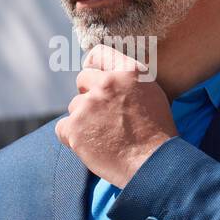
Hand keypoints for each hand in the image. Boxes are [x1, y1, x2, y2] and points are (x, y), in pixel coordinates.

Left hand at [56, 42, 175, 187]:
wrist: (154, 165)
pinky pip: (62, 128)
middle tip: (104, 116)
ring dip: (84, 120)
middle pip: (83, 80)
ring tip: (105, 137)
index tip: (93, 76)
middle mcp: (106, 83)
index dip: (93, 65)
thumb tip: (107, 75)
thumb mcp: (152, 95)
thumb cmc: (157, 134)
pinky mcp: (74, 128)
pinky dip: (72, 138)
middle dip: (89, 95)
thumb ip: (128, 81)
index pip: (98, 53)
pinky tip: (91, 146)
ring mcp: (88, 105)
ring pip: (75, 107)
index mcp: (128, 72)